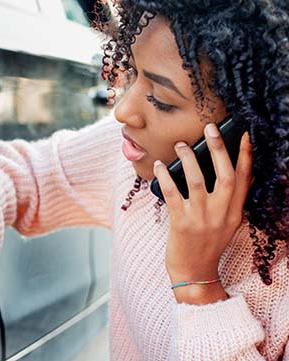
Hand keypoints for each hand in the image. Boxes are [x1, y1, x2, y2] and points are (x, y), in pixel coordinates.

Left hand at [153, 123, 252, 284]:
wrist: (194, 273)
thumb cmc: (208, 245)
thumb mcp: (228, 224)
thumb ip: (233, 201)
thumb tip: (242, 174)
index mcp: (234, 213)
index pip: (244, 179)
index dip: (246, 156)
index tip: (245, 135)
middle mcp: (221, 215)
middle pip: (224, 175)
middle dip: (218, 148)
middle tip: (209, 128)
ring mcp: (200, 219)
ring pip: (196, 180)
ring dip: (188, 158)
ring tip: (181, 145)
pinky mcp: (181, 224)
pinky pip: (172, 193)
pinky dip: (165, 177)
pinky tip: (160, 166)